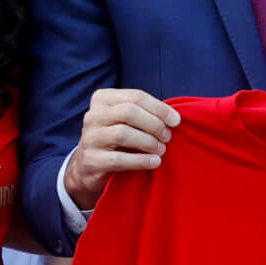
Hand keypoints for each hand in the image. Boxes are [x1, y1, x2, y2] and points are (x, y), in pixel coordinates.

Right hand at [65, 89, 178, 211]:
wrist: (90, 168)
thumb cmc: (117, 140)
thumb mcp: (127, 121)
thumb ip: (145, 114)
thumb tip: (175, 118)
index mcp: (103, 99)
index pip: (135, 97)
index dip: (159, 108)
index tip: (176, 121)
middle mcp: (93, 115)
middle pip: (129, 112)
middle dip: (154, 124)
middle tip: (167, 137)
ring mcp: (89, 138)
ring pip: (123, 134)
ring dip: (148, 142)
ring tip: (161, 150)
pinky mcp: (91, 160)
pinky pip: (119, 159)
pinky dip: (141, 160)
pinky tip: (155, 162)